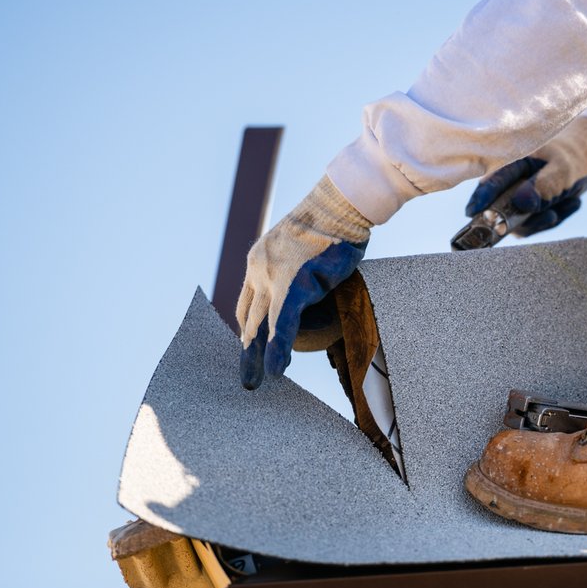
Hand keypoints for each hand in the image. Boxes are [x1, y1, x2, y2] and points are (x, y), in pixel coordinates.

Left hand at [236, 175, 371, 389]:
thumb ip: (297, 267)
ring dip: (256, 356)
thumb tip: (309, 280)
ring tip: (257, 380)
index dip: (248, 326)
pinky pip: (281, 325)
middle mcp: (258, 269)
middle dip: (247, 348)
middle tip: (247, 375)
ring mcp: (272, 278)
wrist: (339, 207)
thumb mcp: (303, 246)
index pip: (247, 301)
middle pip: (247, 317)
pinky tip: (276, 369)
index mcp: (258, 260)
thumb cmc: (331, 224)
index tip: (250, 345)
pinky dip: (277, 349)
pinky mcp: (292, 286)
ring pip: (259, 326)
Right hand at [465, 117, 586, 236]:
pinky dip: (555, 218)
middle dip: (520, 217)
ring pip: (519, 223)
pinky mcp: (524, 217)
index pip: (492, 181)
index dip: (481, 196)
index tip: (473, 211)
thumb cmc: (569, 160)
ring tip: (570, 198)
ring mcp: (514, 204)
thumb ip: (546, 185)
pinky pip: (534, 227)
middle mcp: (507, 186)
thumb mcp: (563, 169)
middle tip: (551, 214)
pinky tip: (571, 202)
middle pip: (499, 208)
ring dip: (547, 216)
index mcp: (511, 163)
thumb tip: (522, 203)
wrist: (580, 165)